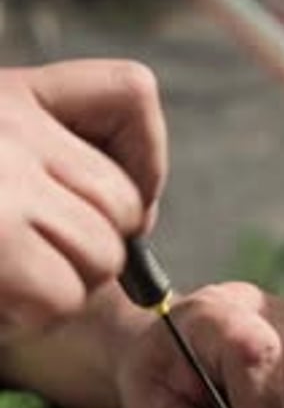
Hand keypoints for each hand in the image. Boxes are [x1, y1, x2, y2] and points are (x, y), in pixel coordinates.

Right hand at [0, 58, 166, 340]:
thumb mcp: (9, 160)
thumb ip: (66, 164)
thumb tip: (140, 220)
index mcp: (13, 95)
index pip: (132, 93)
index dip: (146, 162)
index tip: (125, 205)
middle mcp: (9, 127)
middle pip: (123, 202)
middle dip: (98, 248)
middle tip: (38, 258)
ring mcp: (4, 183)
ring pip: (101, 255)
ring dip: (65, 286)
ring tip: (10, 274)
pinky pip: (64, 296)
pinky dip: (35, 314)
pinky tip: (1, 296)